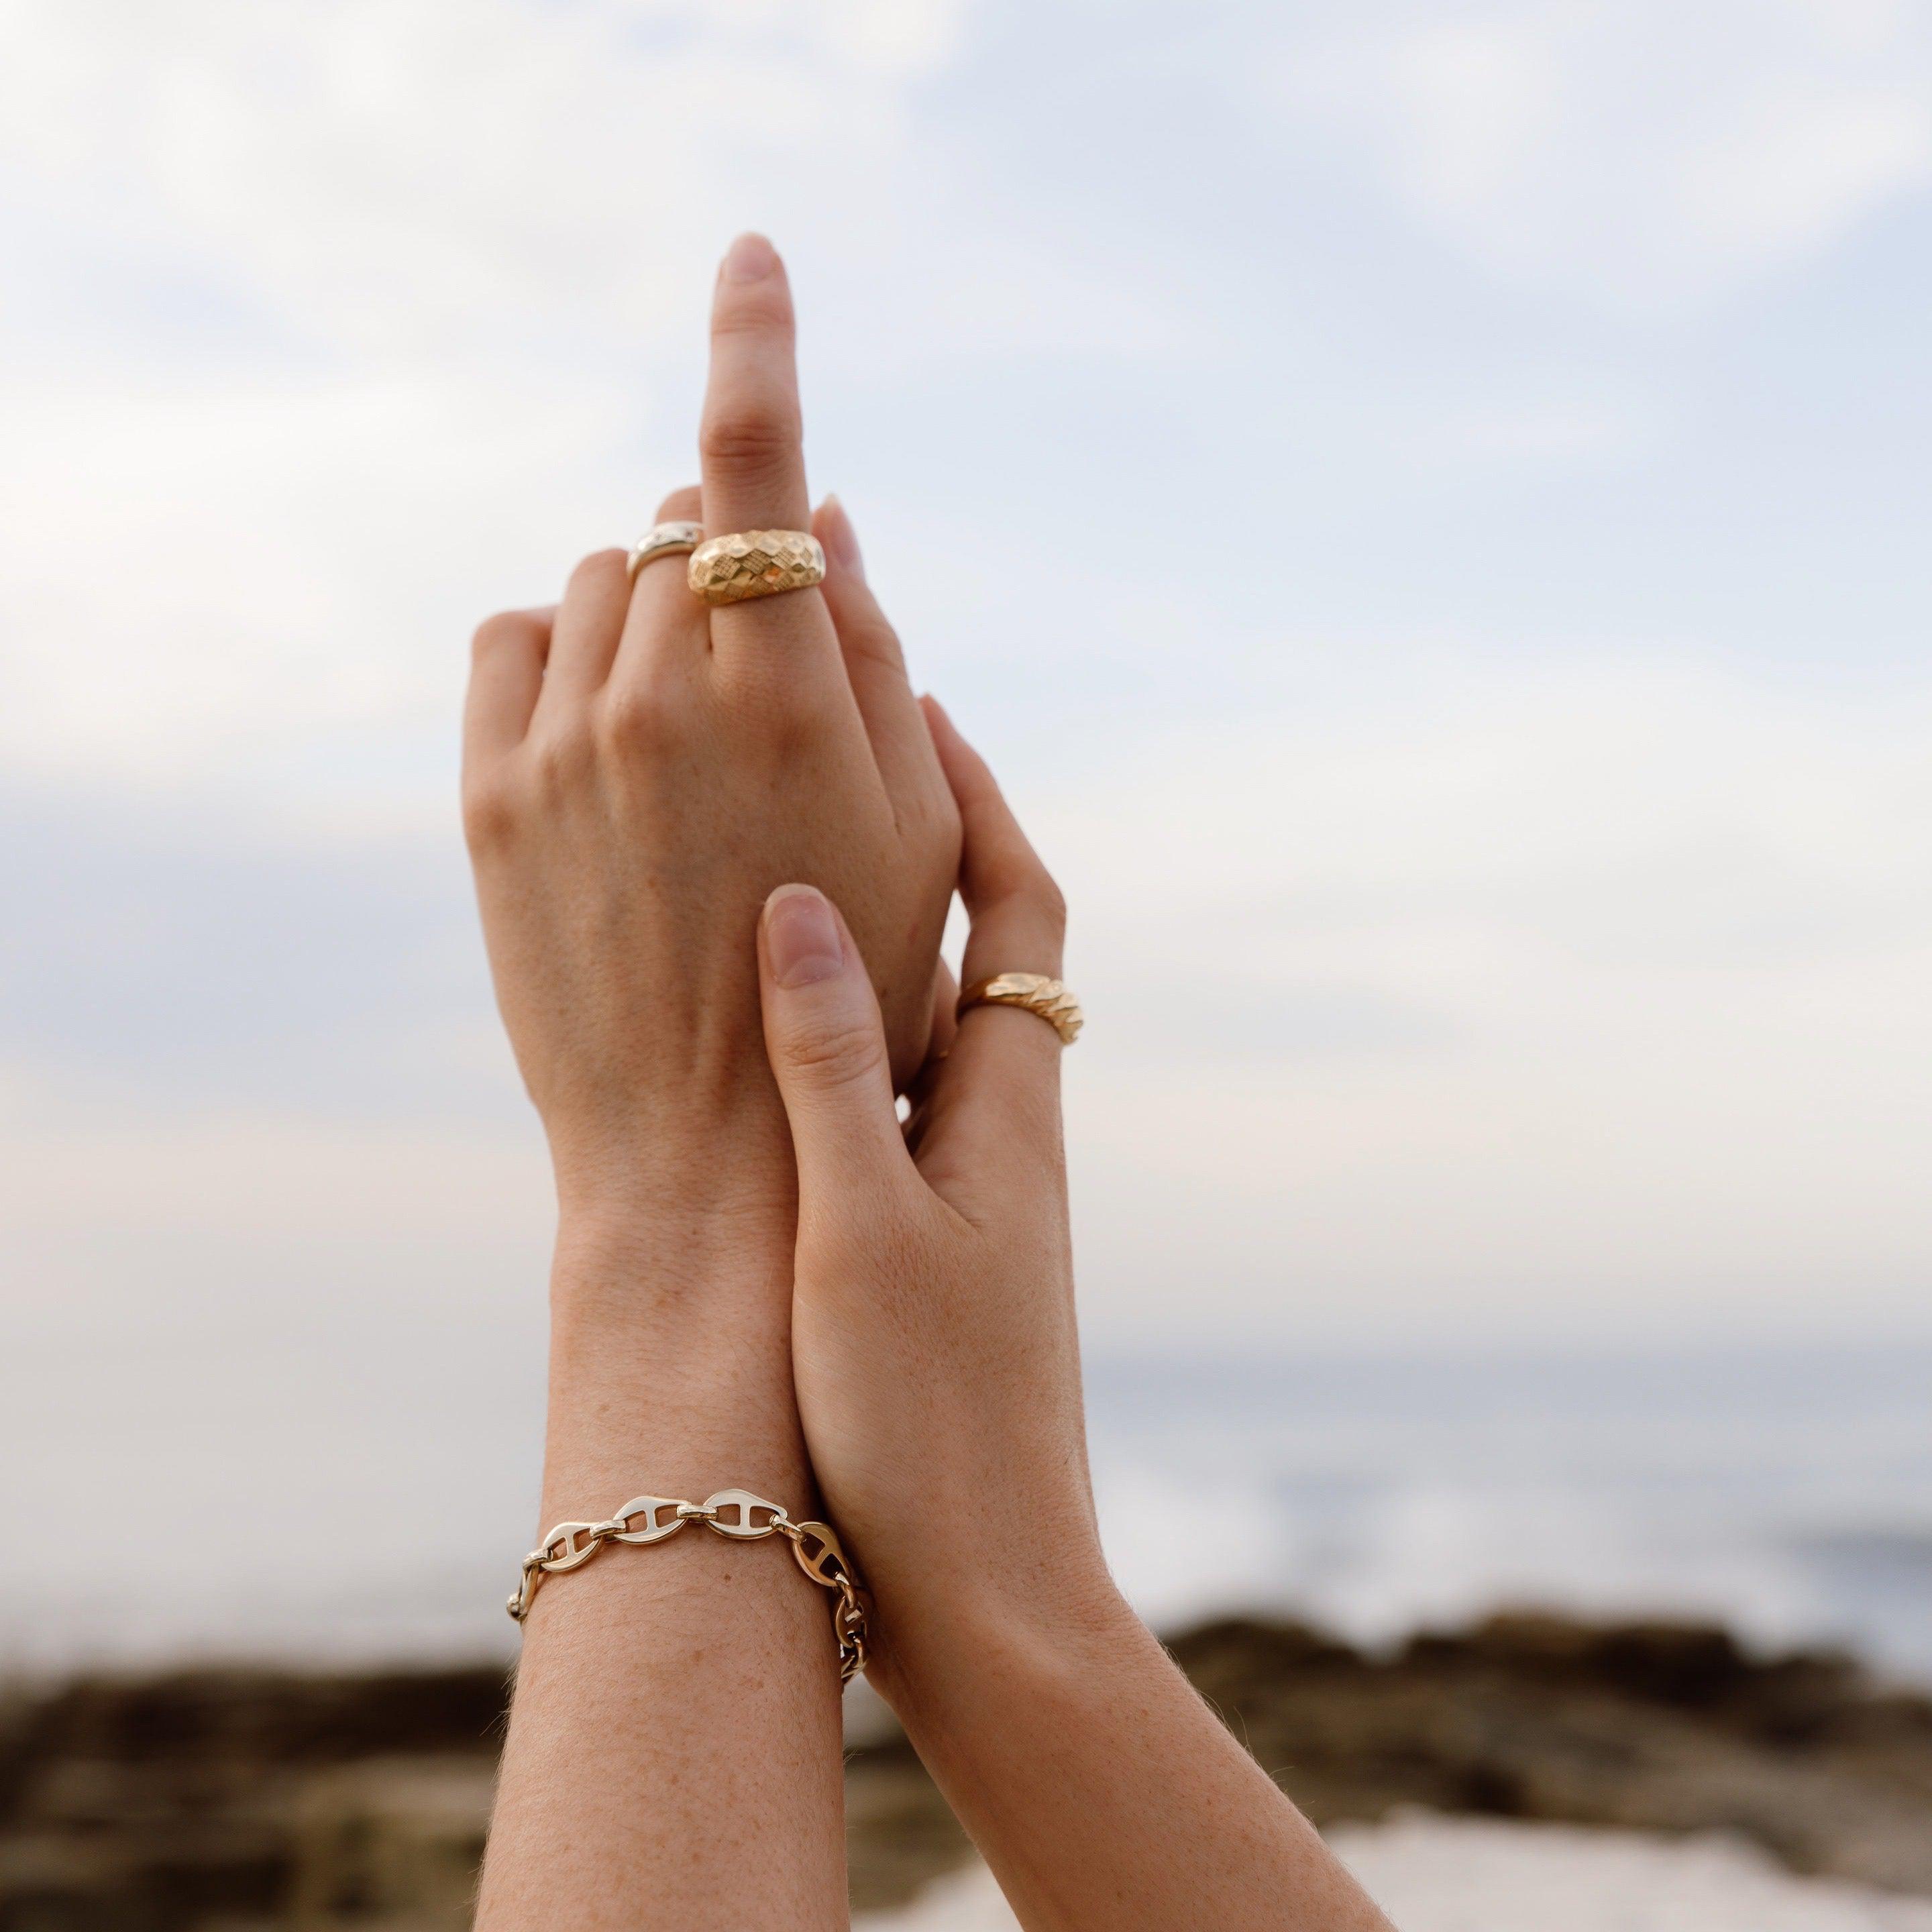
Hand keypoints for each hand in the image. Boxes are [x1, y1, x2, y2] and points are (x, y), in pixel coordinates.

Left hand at [462, 233, 958, 1227]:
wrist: (707, 1151)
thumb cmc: (854, 993)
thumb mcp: (920, 831)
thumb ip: (874, 656)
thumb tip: (819, 514)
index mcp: (791, 699)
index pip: (753, 465)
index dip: (755, 338)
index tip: (750, 254)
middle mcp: (663, 700)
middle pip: (679, 528)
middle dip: (727, 564)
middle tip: (761, 674)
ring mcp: (562, 747)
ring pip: (598, 580)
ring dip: (649, 615)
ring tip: (688, 734)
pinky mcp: (490, 799)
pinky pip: (513, 639)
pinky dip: (562, 651)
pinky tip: (604, 727)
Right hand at [753, 700, 1112, 1687]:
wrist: (987, 1592)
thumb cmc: (928, 1424)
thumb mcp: (856, 1229)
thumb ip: (830, 1064)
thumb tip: (798, 897)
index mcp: (1008, 1109)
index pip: (1021, 909)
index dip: (980, 799)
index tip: (921, 705)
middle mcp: (1004, 1132)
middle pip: (987, 945)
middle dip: (930, 836)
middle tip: (850, 749)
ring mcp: (971, 1192)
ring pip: (936, 1021)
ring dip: (885, 929)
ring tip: (796, 853)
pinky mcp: (931, 1253)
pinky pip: (898, 1101)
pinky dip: (849, 1035)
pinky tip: (774, 1039)